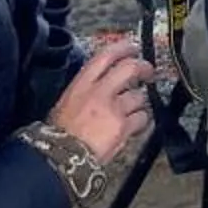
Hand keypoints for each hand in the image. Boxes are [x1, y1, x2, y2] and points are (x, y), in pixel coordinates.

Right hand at [46, 40, 154, 163]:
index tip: (132, 47)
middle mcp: (99, 92)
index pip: (106, 55)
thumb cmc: (58, 136)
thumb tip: (102, 82)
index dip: (123, 48)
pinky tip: (134, 127)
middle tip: (148, 73)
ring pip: (140, 96)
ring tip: (132, 112)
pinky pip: (142, 118)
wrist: (60, 160)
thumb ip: (86, 90)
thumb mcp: (65, 103)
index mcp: (81, 85)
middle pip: (130, 68)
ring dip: (140, 103)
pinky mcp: (123, 127)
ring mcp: (113, 109)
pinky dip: (142, 122)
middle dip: (144, 68)